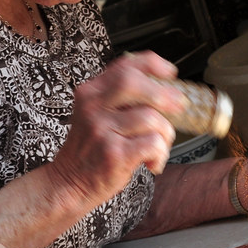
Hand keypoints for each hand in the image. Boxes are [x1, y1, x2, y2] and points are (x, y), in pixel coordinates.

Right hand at [49, 51, 184, 206]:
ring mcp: (102, 130)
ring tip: (158, 147)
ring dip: (165, 134)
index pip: (124, 65)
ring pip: (151, 118)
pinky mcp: (114, 154)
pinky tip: (152, 162)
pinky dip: (161, 154)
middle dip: (163, 93)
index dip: (152, 64)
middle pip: (133, 83)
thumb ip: (120, 99)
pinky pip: (153, 143)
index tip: (170, 72)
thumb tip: (166, 89)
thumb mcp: (96, 115)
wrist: (69, 183)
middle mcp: (93, 107)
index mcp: (90, 93)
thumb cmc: (91, 149)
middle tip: (179, 105)